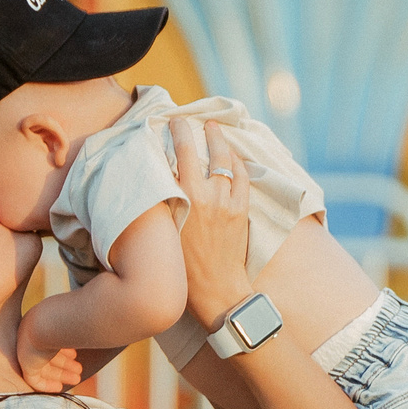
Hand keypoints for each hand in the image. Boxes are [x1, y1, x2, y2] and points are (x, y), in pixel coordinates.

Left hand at [16, 307, 84, 392]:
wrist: (48, 322)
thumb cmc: (65, 317)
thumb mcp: (71, 321)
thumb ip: (74, 326)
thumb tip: (91, 324)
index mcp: (37, 323)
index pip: (49, 341)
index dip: (63, 349)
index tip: (75, 354)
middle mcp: (29, 337)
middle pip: (46, 354)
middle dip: (64, 363)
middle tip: (78, 369)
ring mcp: (25, 351)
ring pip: (42, 367)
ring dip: (60, 374)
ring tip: (76, 378)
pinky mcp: (25, 365)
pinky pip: (34, 379)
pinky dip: (46, 385)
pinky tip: (59, 387)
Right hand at [172, 119, 256, 331]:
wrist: (215, 289)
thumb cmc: (183, 267)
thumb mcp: (166, 230)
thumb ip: (166, 202)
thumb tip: (164, 179)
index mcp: (184, 198)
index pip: (180, 154)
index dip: (177, 134)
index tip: (172, 122)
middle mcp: (206, 195)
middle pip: (203, 152)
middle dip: (196, 131)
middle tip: (190, 119)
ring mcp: (227, 202)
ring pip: (226, 161)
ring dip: (220, 141)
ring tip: (215, 129)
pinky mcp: (241, 211)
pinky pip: (243, 178)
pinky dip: (239, 163)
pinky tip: (234, 156)